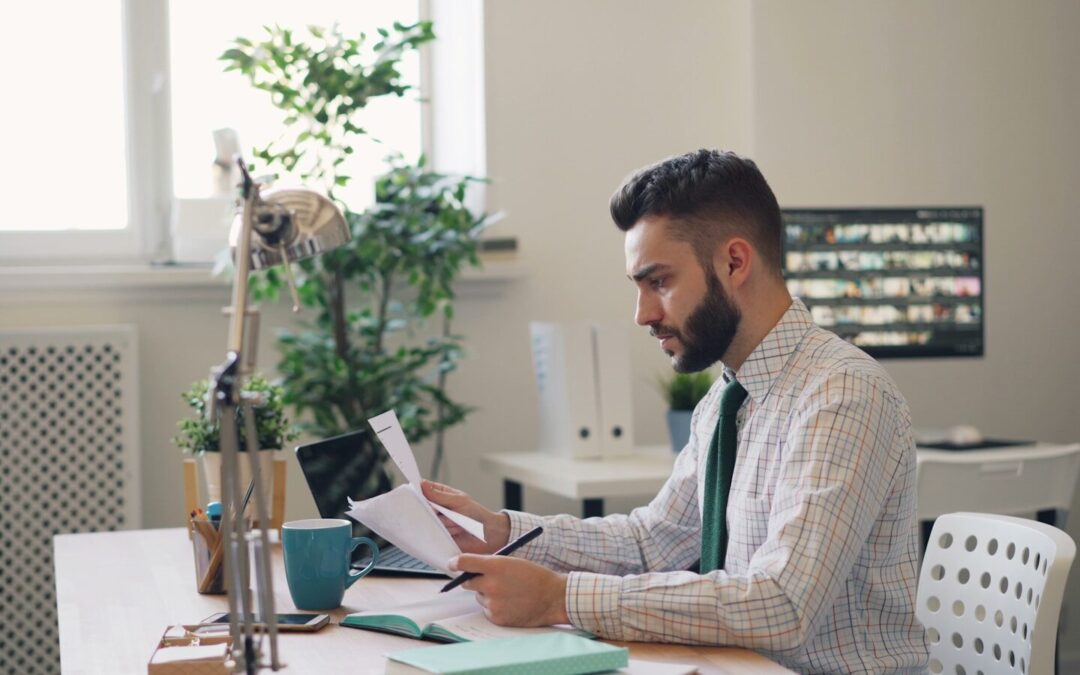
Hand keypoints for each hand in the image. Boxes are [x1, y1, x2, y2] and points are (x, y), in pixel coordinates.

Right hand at [422, 480, 509, 553]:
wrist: (488, 535)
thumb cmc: (476, 514)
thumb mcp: (459, 501)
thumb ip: (440, 495)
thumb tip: (423, 485)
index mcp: (441, 495)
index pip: (424, 490)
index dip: (418, 491)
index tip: (415, 493)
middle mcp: (437, 509)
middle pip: (422, 507)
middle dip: (432, 510)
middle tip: (443, 511)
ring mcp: (437, 523)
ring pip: (429, 521)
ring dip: (444, 522)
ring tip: (457, 523)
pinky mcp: (438, 537)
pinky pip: (432, 534)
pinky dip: (443, 532)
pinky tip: (453, 531)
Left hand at [450, 554, 568, 626]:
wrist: (552, 598)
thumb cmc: (534, 577)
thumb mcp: (513, 562)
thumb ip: (490, 564)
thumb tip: (470, 568)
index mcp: (496, 566)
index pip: (464, 563)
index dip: (455, 563)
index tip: (452, 564)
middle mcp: (491, 585)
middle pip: (467, 581)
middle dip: (474, 579)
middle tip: (487, 579)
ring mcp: (493, 603)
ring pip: (479, 597)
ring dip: (487, 594)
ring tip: (509, 592)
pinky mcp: (496, 617)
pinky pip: (487, 610)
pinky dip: (495, 607)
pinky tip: (510, 603)